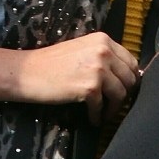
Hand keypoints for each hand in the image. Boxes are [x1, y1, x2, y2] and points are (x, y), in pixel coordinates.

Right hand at [16, 32, 139, 124]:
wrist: (27, 72)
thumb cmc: (52, 63)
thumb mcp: (82, 50)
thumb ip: (104, 57)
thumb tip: (125, 75)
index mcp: (103, 40)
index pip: (131, 62)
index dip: (129, 79)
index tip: (123, 89)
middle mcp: (104, 51)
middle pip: (130, 79)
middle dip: (124, 95)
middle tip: (114, 105)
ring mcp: (98, 69)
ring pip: (121, 94)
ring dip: (113, 108)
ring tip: (103, 114)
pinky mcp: (90, 87)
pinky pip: (103, 107)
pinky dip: (98, 116)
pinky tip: (92, 119)